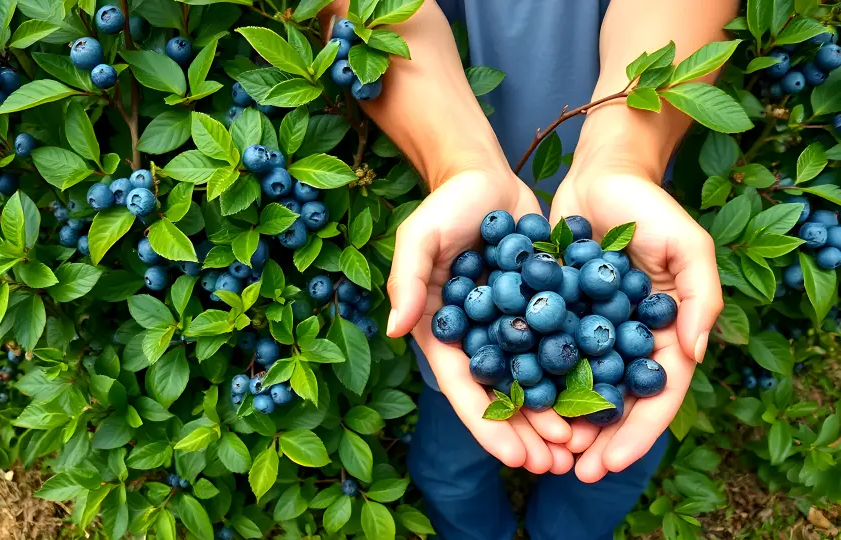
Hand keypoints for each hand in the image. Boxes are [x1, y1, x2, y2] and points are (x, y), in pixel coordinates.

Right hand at [385, 169, 574, 473]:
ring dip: (559, 415)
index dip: (488, 426)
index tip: (514, 458)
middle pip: (505, 396)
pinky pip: (565, 346)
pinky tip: (608, 397)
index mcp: (446, 333)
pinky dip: (583, 374)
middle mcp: (480, 337)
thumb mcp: (419, 236)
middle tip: (558, 466)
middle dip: (529, 433)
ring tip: (584, 446)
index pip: (466, 388)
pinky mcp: (546, 308)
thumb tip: (392, 329)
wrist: (487, 177)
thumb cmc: (445, 205)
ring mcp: (514, 326)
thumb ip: (406, 280)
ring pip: (539, 380)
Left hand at [550, 170, 722, 481]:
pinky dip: (532, 380)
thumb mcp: (687, 245)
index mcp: (666, 333)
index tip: (610, 464)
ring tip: (539, 450)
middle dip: (596, 439)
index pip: (658, 394)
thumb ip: (701, 298)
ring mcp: (590, 327)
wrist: (599, 174)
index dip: (638, 433)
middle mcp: (627, 338)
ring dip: (561, 420)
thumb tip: (695, 355)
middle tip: (569, 470)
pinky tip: (512, 405)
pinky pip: (543, 352)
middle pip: (615, 401)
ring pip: (577, 385)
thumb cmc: (650, 206)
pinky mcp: (555, 312)